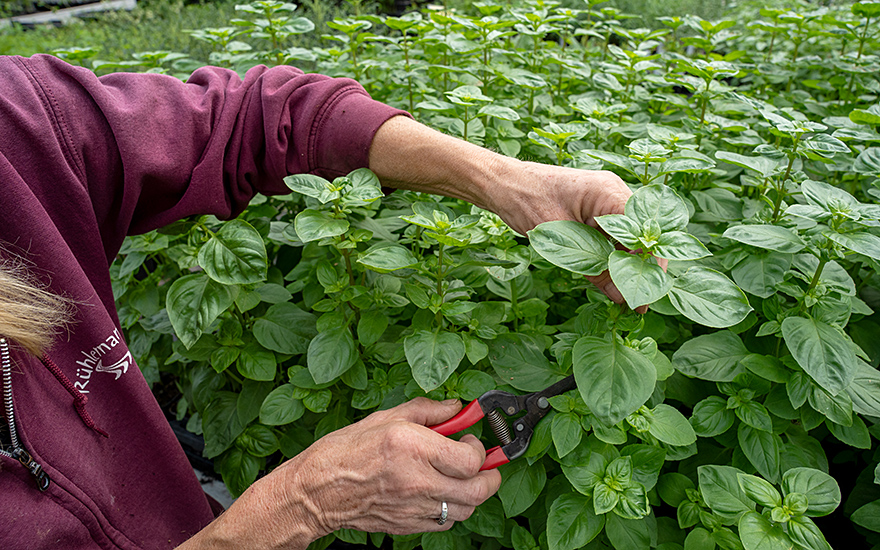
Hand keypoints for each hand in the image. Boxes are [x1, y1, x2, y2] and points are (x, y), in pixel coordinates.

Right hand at [180, 398, 500, 548]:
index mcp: (410, 446)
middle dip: (490, 475)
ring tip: (461, 477)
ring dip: (472, 493)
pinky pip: (446, 523)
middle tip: (483, 462)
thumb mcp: (384, 418)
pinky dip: (451, 508)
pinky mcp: (408, 526)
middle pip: (478, 490)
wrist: (316, 492)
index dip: (479, 448)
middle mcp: (416, 480)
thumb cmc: (343, 452)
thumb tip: (457, 408)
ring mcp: (413, 507)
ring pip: (466, 510)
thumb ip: (427, 411)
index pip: (469, 458)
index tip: (471, 437)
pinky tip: (440, 493)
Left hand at [368, 116, 663, 311]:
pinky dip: (612, 257)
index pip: (643, 233)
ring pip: (628, 239)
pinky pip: (613, 237)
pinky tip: (611, 279)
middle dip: (640, 269)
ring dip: (626, 266)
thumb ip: (593, 268)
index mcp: (610, 194)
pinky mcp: (596, 211)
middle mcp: (615, 194)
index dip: (649, 264)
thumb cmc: (526, 202)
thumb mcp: (560, 242)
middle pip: (640, 237)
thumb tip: (622, 298)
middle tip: (638, 302)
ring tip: (627, 297)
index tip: (646, 294)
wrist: (502, 184)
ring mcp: (606, 201)